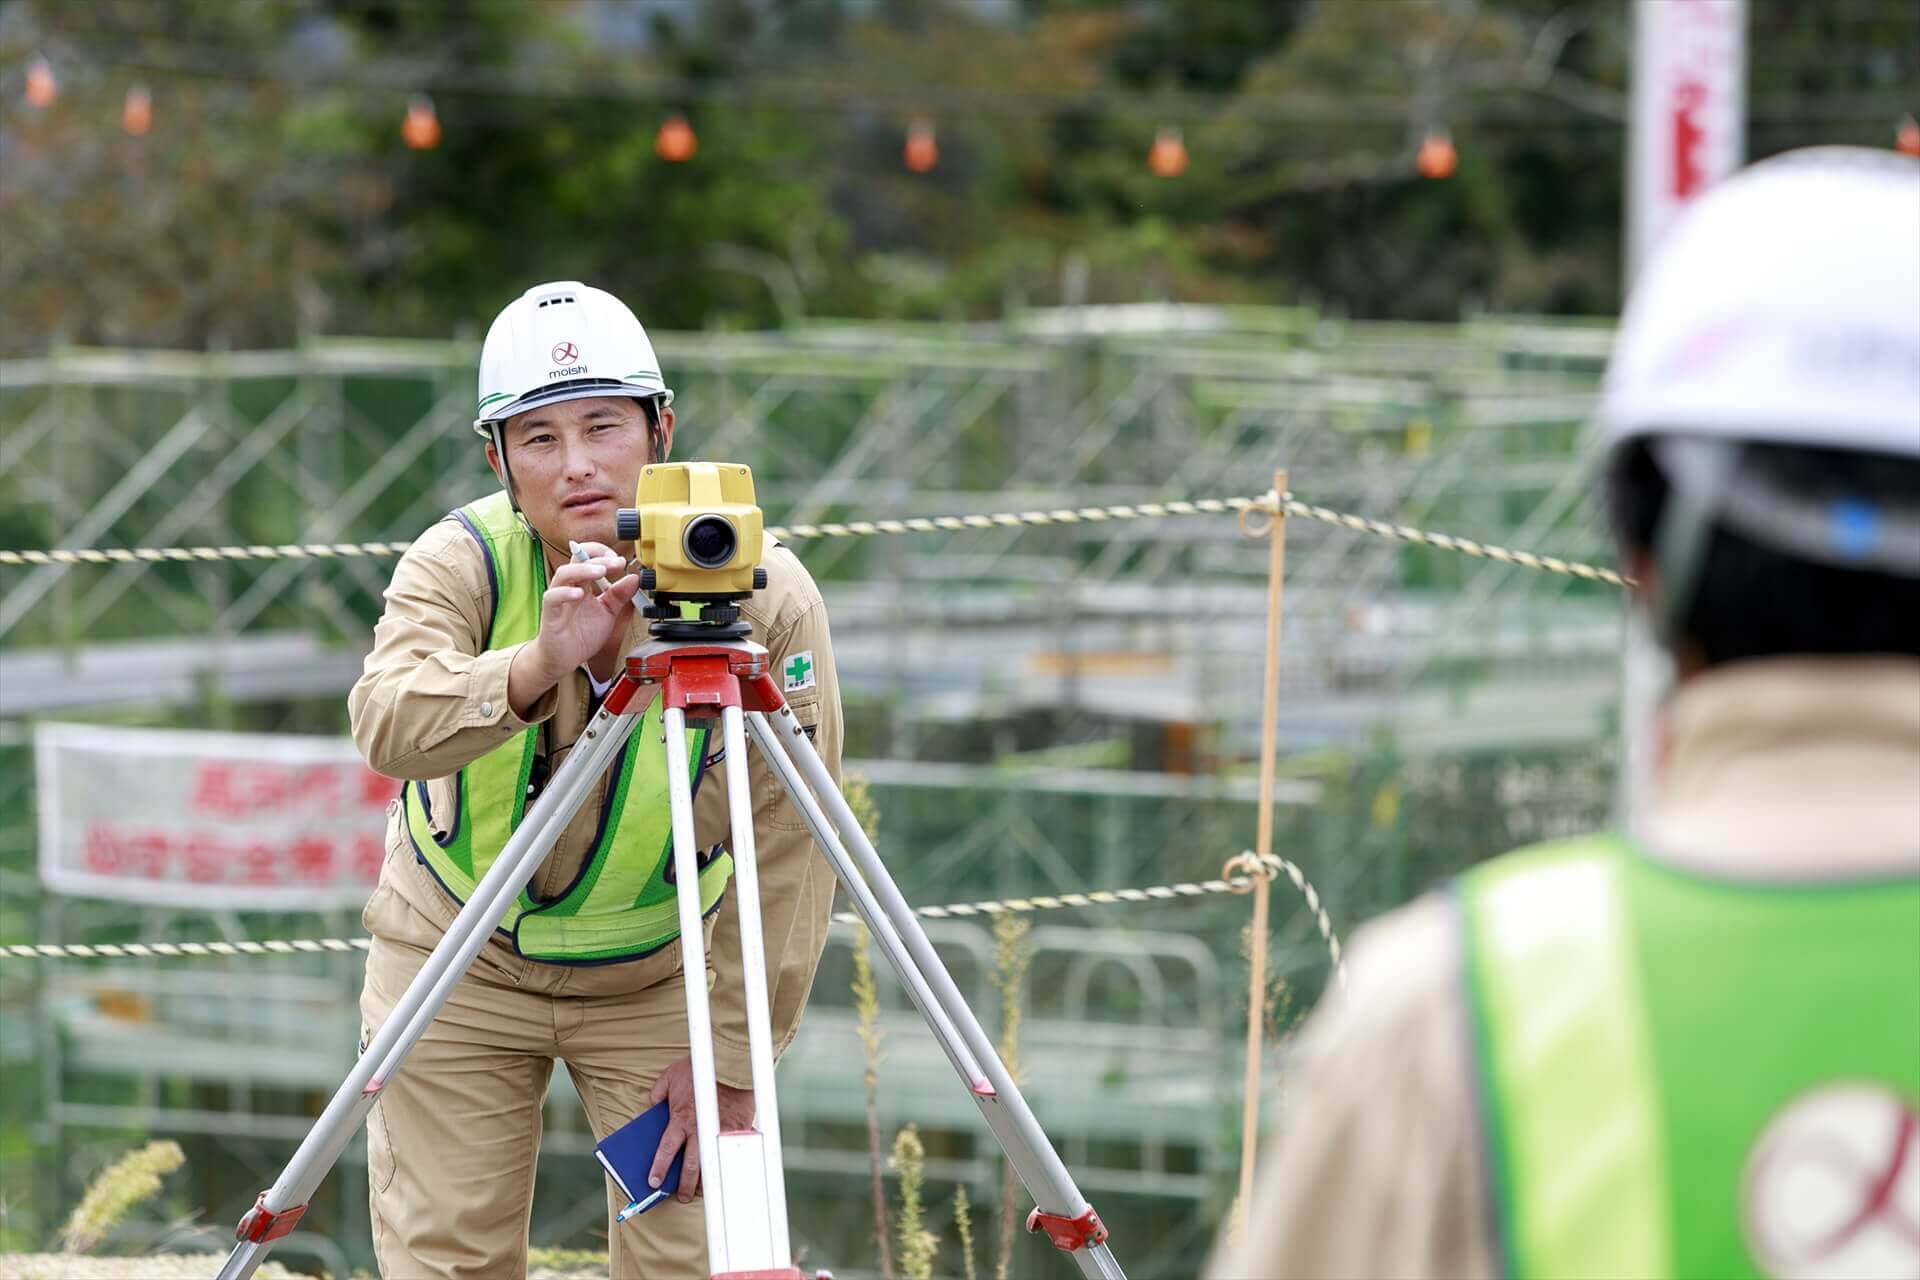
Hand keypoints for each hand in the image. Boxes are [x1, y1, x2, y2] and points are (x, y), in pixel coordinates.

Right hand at [507, 544, 639, 713]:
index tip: (621, 561)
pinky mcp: (550, 614)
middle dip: (598, 558)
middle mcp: (569, 587)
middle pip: (577, 560)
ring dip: (583, 569)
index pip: (589, 558)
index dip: (603, 554)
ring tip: (600, 571)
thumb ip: (619, 596)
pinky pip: (553, 598)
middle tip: (617, 562)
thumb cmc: (581, 635)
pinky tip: (579, 594)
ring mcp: (558, 599)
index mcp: (583, 585)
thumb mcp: (608, 613)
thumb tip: (634, 578)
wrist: (563, 659)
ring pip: (564, 574)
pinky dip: (565, 593)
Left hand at [647, 1056, 755, 1202]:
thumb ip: (659, 1090)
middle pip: (689, 1166)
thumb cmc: (699, 1069)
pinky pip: (729, 1153)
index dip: (659, 1169)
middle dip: (684, 1185)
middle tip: (680, 1196)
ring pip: (711, 1165)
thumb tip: (653, 1101)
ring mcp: (718, 1133)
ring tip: (700, 1189)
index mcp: (680, 1120)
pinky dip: (726, 1164)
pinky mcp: (736, 1131)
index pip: (666, 1151)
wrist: (729, 1064)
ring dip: (705, 1180)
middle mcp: (698, 1130)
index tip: (653, 1183)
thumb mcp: (671, 1075)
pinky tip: (723, 1172)